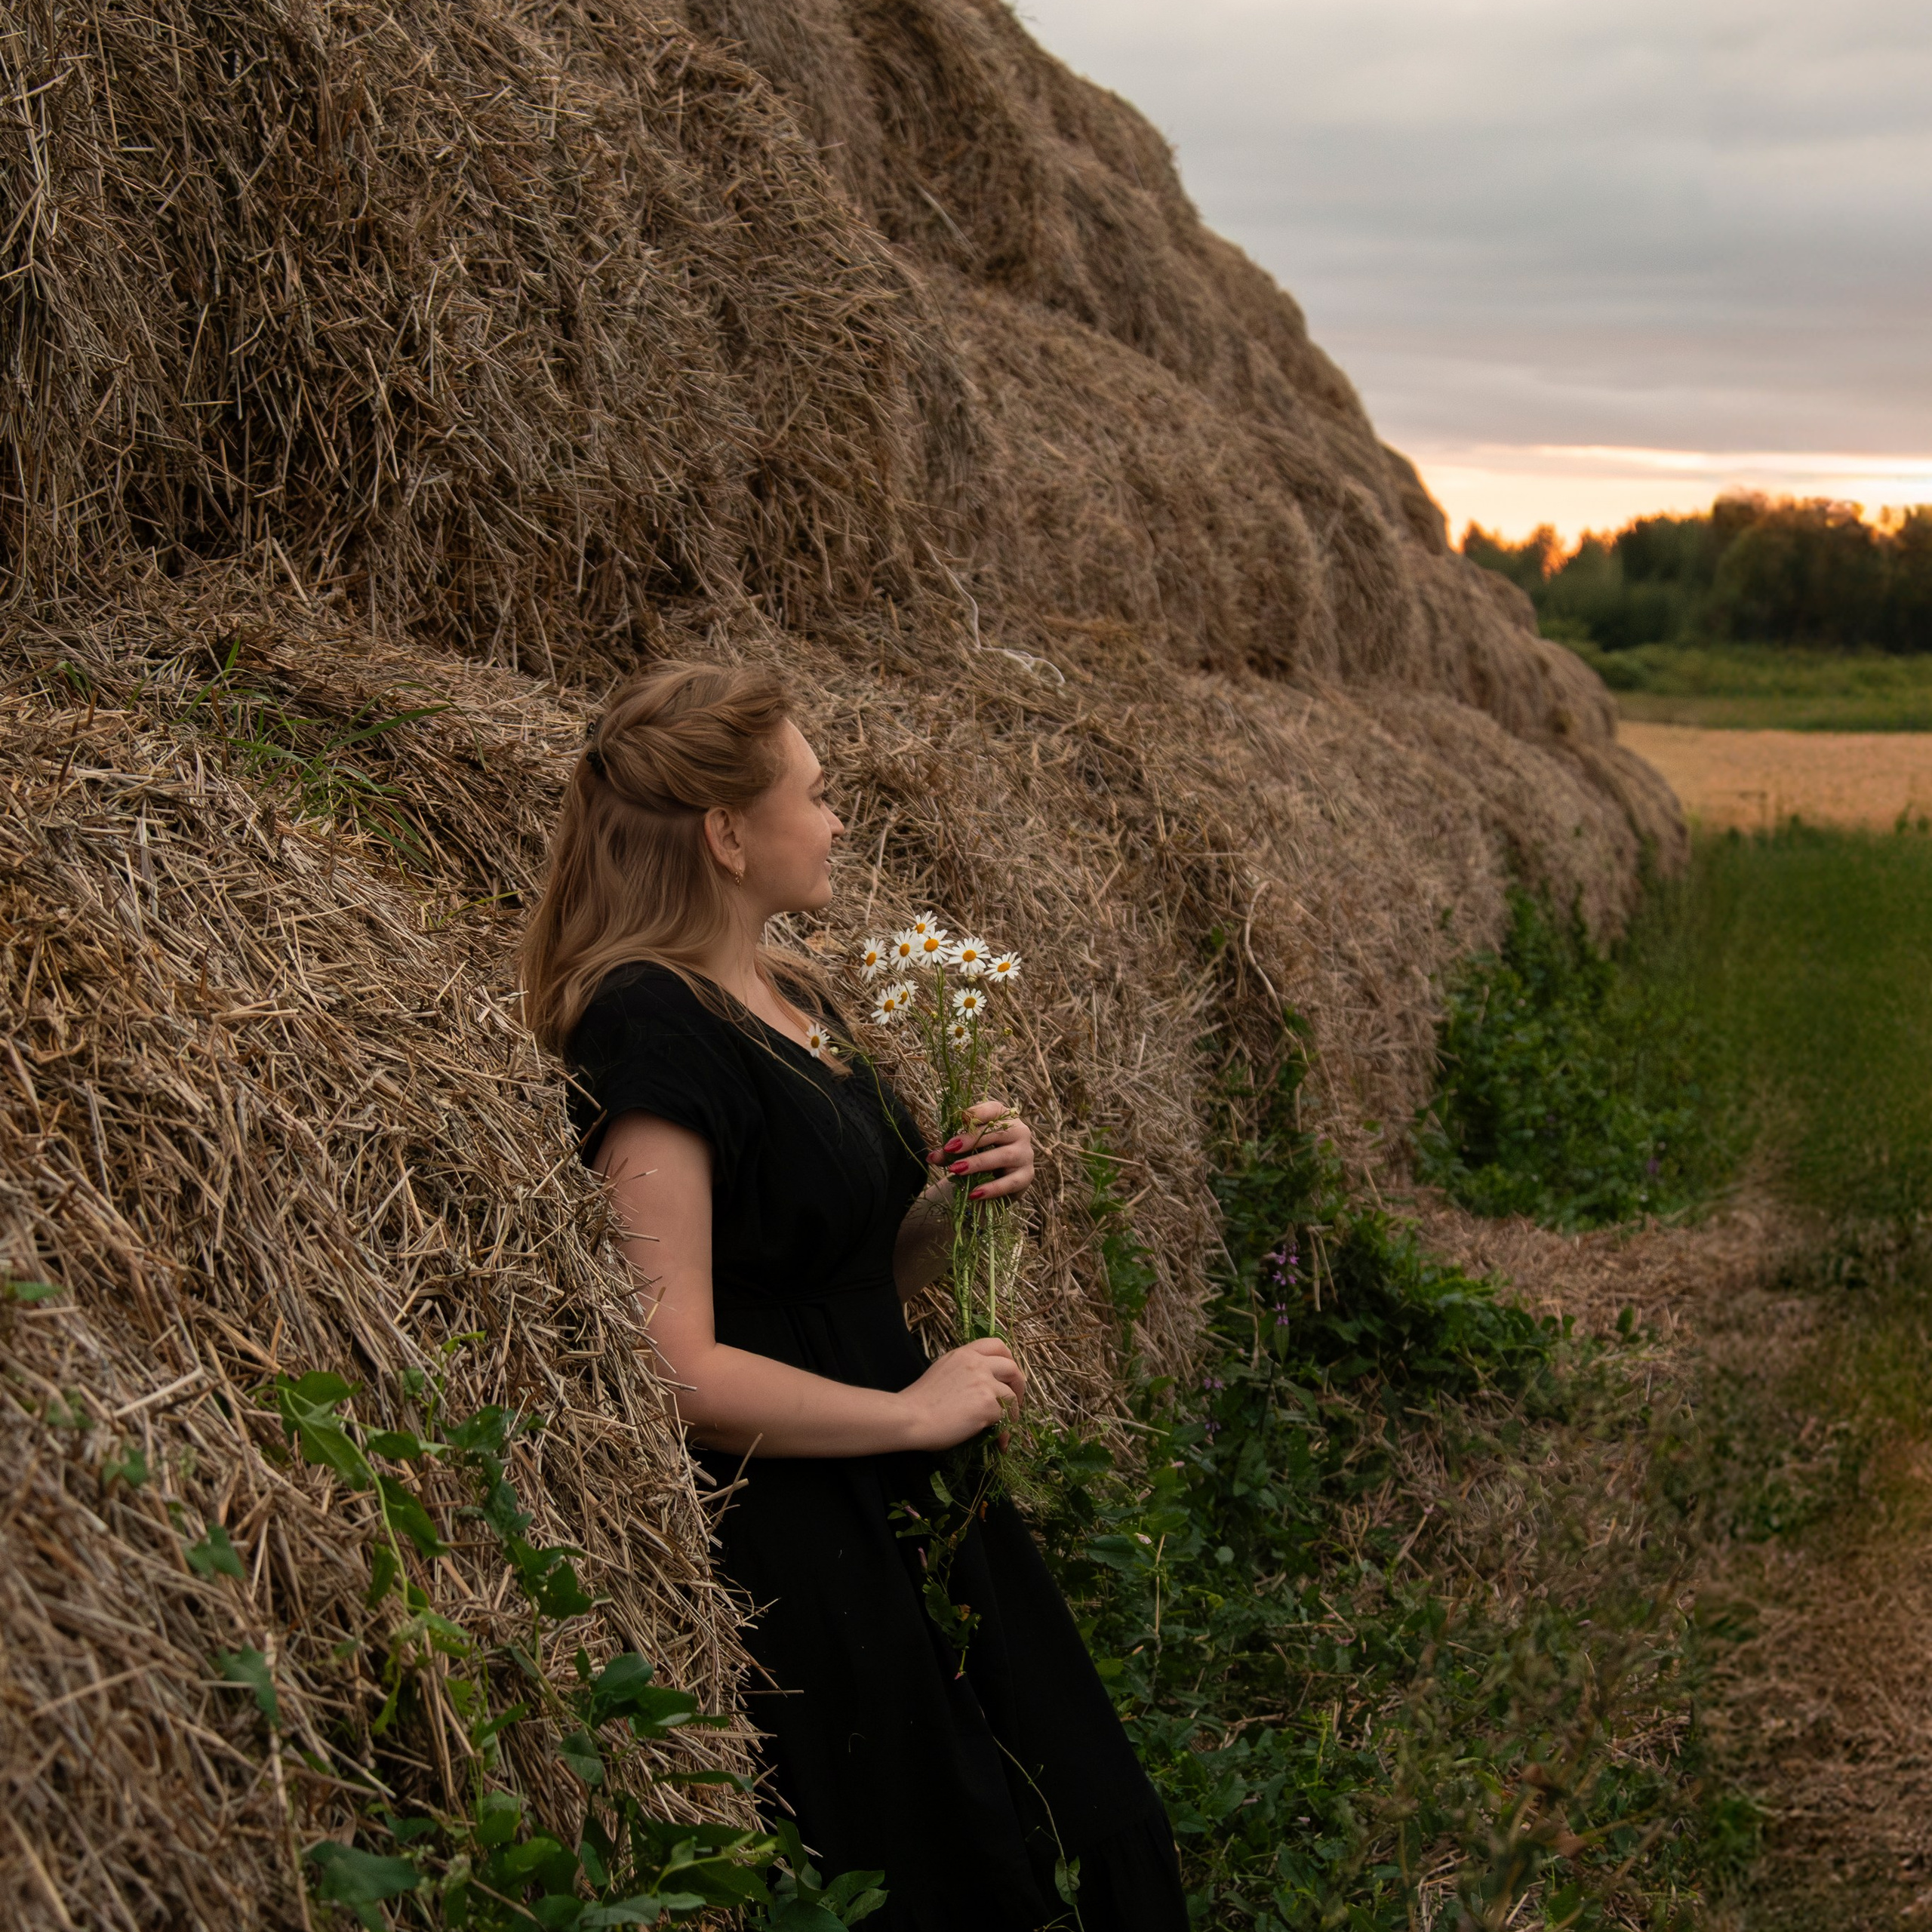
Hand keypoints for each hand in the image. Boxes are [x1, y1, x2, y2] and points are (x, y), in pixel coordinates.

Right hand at [897, 1338, 1026, 1450]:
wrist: (910, 1417)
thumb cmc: (919, 1401)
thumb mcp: (942, 1371)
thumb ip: (962, 1371)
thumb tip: (978, 1387)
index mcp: (963, 1353)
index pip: (997, 1345)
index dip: (1009, 1360)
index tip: (1008, 1376)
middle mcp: (976, 1363)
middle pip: (1012, 1367)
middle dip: (1018, 1385)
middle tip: (1014, 1401)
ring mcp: (984, 1382)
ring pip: (1012, 1395)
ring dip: (1013, 1411)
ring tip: (1006, 1426)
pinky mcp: (988, 1403)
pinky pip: (1007, 1416)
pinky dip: (1006, 1430)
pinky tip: (999, 1440)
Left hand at [930, 1100, 1035, 1201]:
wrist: (998, 1179)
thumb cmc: (980, 1154)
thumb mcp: (965, 1148)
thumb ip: (950, 1150)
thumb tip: (931, 1157)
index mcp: (1004, 1117)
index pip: (992, 1110)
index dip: (974, 1115)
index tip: (957, 1122)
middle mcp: (1019, 1132)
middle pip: (998, 1131)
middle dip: (972, 1140)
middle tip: (949, 1148)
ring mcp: (1025, 1154)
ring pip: (1004, 1156)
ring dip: (978, 1162)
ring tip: (955, 1170)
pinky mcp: (1026, 1176)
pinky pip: (1010, 1182)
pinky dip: (991, 1188)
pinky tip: (973, 1193)